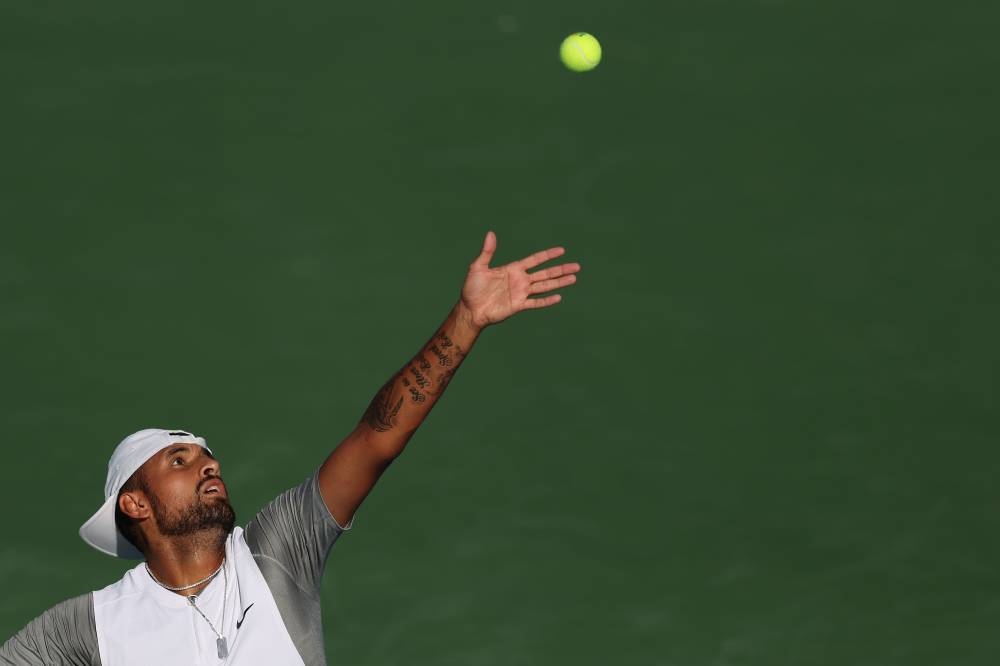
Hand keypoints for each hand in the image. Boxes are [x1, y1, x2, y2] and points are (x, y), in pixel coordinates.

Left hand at [459, 231, 580, 328]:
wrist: (470, 310)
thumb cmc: (472, 288)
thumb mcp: (478, 267)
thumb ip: (487, 252)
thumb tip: (490, 233)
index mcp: (513, 269)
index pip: (535, 260)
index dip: (548, 255)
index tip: (562, 250)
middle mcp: (520, 280)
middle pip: (545, 273)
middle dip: (561, 269)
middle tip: (577, 266)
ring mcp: (521, 293)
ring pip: (545, 286)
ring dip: (559, 283)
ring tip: (574, 278)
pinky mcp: (518, 306)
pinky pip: (536, 303)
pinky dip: (547, 301)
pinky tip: (559, 297)